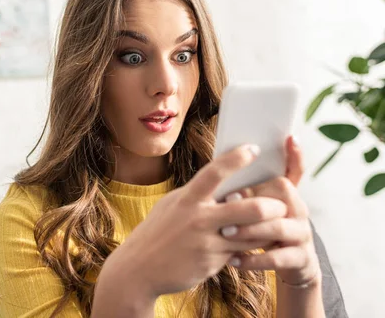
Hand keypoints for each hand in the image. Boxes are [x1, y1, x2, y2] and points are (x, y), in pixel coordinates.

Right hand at [97, 143, 288, 301]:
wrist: (140, 270)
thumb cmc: (158, 233)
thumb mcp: (171, 206)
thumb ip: (195, 194)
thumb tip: (219, 179)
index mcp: (188, 199)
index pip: (216, 172)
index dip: (237, 159)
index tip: (253, 149)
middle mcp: (199, 219)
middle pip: (250, 208)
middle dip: (272, 206)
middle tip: (280, 205)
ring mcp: (207, 243)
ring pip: (252, 234)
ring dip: (266, 231)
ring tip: (274, 227)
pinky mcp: (212, 263)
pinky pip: (240, 253)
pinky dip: (247, 248)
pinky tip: (248, 246)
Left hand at [220, 136, 320, 285]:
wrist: (288, 266)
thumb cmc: (261, 231)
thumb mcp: (253, 209)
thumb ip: (244, 191)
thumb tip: (218, 168)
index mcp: (286, 193)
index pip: (293, 170)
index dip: (294, 155)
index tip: (288, 138)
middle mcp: (298, 209)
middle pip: (283, 193)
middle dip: (254, 196)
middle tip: (227, 201)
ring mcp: (301, 233)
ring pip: (279, 227)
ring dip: (250, 229)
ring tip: (225, 233)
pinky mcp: (299, 258)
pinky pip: (278, 258)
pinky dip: (254, 259)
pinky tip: (234, 260)